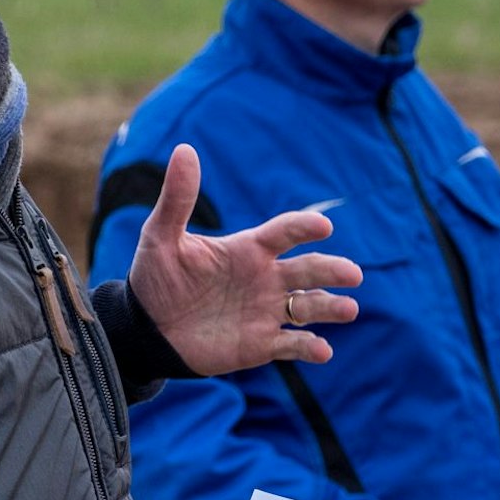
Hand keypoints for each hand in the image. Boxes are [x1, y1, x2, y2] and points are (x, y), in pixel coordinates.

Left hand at [128, 144, 361, 375]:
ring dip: (330, 307)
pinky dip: (309, 348)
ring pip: (309, 307)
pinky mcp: (261, 344)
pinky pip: (292, 346)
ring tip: (349, 308)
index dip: (304, 227)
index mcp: (248, 249)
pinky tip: (322, 350)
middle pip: (308, 270)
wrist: (146, 328)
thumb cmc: (157, 277)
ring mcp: (266, 311)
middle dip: (332, 270)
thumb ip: (178, 198)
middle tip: (352, 274)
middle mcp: (265, 278)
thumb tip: (184, 149)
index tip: (324, 226)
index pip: (284, 233)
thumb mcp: (161, 236)